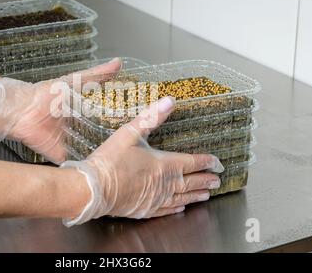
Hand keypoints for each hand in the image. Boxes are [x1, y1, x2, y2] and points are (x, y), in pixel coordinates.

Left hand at [0, 58, 122, 163]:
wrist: (22, 110)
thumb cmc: (47, 94)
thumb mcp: (75, 81)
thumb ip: (97, 74)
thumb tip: (119, 62)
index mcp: (81, 112)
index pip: (103, 118)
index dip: (117, 122)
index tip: (136, 126)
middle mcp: (78, 129)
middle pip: (98, 137)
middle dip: (112, 142)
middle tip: (130, 148)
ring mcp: (70, 143)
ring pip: (89, 151)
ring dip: (100, 155)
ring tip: (119, 162)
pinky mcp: (60, 154)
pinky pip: (74, 163)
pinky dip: (83, 167)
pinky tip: (99, 172)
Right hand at [60, 96, 223, 225]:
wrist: (94, 188)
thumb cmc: (110, 160)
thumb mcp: (129, 132)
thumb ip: (151, 117)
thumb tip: (169, 101)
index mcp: (163, 164)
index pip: (191, 162)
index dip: (206, 162)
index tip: (217, 162)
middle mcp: (164, 184)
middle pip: (191, 182)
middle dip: (206, 180)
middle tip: (217, 181)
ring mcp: (155, 199)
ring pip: (182, 197)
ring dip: (196, 195)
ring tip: (207, 195)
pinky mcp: (144, 209)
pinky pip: (167, 210)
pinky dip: (177, 207)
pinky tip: (181, 207)